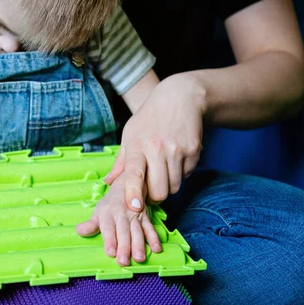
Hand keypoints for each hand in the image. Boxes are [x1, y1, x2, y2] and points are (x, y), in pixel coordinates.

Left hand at [76, 174, 161, 265]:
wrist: (127, 185)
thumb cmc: (110, 204)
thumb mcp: (98, 212)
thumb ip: (90, 224)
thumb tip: (79, 231)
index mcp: (108, 213)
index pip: (108, 228)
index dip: (110, 240)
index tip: (111, 253)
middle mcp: (122, 214)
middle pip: (123, 232)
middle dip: (124, 247)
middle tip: (123, 261)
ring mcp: (135, 216)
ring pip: (137, 231)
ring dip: (139, 245)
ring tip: (139, 258)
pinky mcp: (146, 218)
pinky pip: (150, 228)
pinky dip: (154, 238)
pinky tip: (157, 249)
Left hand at [106, 74, 205, 210]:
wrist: (181, 97)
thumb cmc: (150, 118)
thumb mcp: (130, 134)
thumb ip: (122, 161)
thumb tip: (109, 182)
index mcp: (138, 145)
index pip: (135, 173)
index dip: (134, 192)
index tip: (134, 206)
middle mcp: (158, 148)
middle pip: (159, 190)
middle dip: (154, 197)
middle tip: (150, 191)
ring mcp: (177, 150)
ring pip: (174, 187)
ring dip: (168, 186)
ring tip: (162, 171)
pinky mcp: (194, 151)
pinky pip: (186, 176)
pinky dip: (180, 174)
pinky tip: (175, 159)